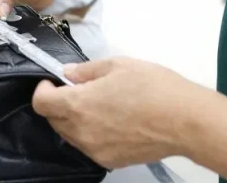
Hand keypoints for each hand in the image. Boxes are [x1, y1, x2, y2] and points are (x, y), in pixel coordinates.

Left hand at [33, 58, 201, 168]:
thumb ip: (87, 70)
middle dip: (58, 104)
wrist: (185, 121)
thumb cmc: (154, 88)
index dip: (43, 90)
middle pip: (53, 120)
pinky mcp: (110, 161)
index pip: (41, 103)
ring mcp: (95, 149)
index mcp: (78, 105)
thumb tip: (68, 74)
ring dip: (74, 120)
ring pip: (70, 135)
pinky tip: (111, 121)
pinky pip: (89, 146)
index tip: (53, 81)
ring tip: (99, 105)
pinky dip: (91, 134)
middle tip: (78, 90)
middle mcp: (81, 131)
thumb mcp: (118, 65)